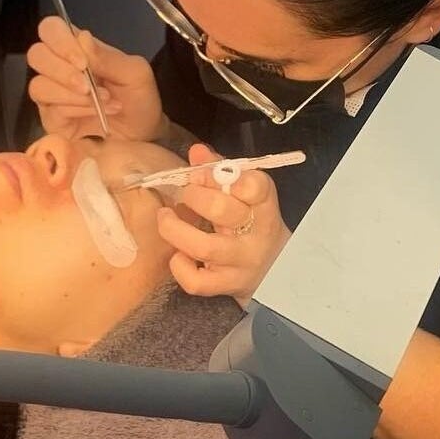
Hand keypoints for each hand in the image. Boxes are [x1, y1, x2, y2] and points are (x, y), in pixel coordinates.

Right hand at [27, 16, 165, 140]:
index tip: (82, 61)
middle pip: (36, 55)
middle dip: (62, 71)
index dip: (59, 40)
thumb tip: (82, 37)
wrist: (144, 133)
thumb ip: (108, 56)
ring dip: (73, 95)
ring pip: (39, 86)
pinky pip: (52, 111)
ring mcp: (52, 95)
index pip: (51, 29)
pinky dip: (77, 110)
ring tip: (104, 101)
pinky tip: (97, 113)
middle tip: (89, 86)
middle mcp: (59, 68)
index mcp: (77, 48)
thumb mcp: (134, 73)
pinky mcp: (52, 120)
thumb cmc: (139, 98)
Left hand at [159, 144, 291, 303]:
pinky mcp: (226, 286)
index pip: (254, 186)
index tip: (205, 173)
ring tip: (165, 217)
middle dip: (195, 196)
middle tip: (185, 193)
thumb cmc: (253, 224)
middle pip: (223, 210)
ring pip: (205, 247)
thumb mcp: (246, 195)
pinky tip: (178, 255)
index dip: (224, 175)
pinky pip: (197, 281)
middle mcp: (256, 235)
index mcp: (264, 206)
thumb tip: (196, 152)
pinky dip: (180, 266)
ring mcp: (241, 264)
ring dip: (176, 229)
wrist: (274, 270)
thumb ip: (221, 171)